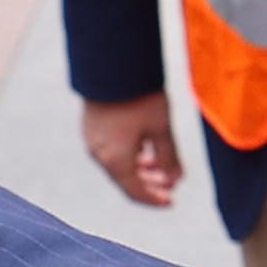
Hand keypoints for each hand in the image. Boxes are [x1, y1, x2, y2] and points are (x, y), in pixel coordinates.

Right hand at [82, 91, 181, 209]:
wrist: (111, 65)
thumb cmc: (140, 97)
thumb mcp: (162, 128)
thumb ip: (170, 158)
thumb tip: (175, 180)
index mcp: (116, 160)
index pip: (135, 192)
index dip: (155, 200)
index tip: (172, 201)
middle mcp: (99, 155)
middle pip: (126, 181)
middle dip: (150, 184)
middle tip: (170, 183)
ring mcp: (92, 141)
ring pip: (117, 166)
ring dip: (139, 169)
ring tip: (158, 163)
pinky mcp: (90, 129)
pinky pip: (110, 152)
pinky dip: (127, 156)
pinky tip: (142, 147)